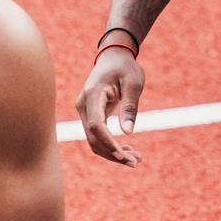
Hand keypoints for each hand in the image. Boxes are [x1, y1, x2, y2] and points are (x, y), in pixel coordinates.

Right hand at [75, 48, 144, 166]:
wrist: (113, 57)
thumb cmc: (125, 67)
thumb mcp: (134, 83)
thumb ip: (130, 106)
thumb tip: (127, 133)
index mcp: (93, 95)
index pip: (97, 125)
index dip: (108, 143)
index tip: (124, 156)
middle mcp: (84, 105)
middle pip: (93, 138)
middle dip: (113, 154)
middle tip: (136, 162)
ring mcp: (85, 111)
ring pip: (94, 140)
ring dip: (112, 153)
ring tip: (136, 160)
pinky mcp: (90, 115)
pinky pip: (97, 135)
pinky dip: (110, 146)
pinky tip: (127, 152)